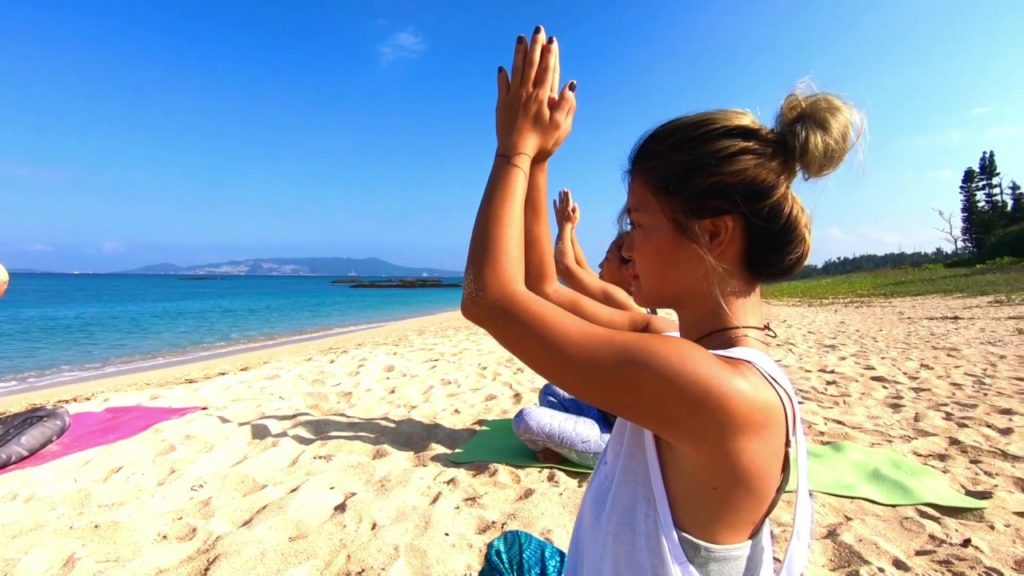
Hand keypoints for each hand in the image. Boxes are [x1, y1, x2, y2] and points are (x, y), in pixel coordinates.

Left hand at [495, 26, 576, 160]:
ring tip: (520, 39)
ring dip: (518, 54)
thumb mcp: (561, 126)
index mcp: (541, 97)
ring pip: (516, 70)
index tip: (552, 41)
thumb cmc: (541, 143)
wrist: (516, 153)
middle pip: (531, 65)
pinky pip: (502, 87)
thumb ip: (566, 105)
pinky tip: (502, 68)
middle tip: (537, 31)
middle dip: (535, 46)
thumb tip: (571, 85)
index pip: (547, 70)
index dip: (550, 54)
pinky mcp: (502, 106)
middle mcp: (526, 93)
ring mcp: (512, 98)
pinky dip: (503, 76)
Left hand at [553, 188, 579, 227]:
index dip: (568, 195)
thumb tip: (575, 203)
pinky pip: (555, 207)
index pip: (568, 200)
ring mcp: (559, 211)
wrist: (564, 229)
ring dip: (559, 197)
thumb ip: (576, 210)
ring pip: (559, 202)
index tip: (567, 190)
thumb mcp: (577, 217)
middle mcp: (563, 208)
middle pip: (563, 199)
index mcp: (569, 209)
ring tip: (559, 192)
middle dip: (564, 194)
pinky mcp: (556, 214)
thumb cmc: (571, 224)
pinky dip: (555, 203)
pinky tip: (554, 200)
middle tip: (563, 189)